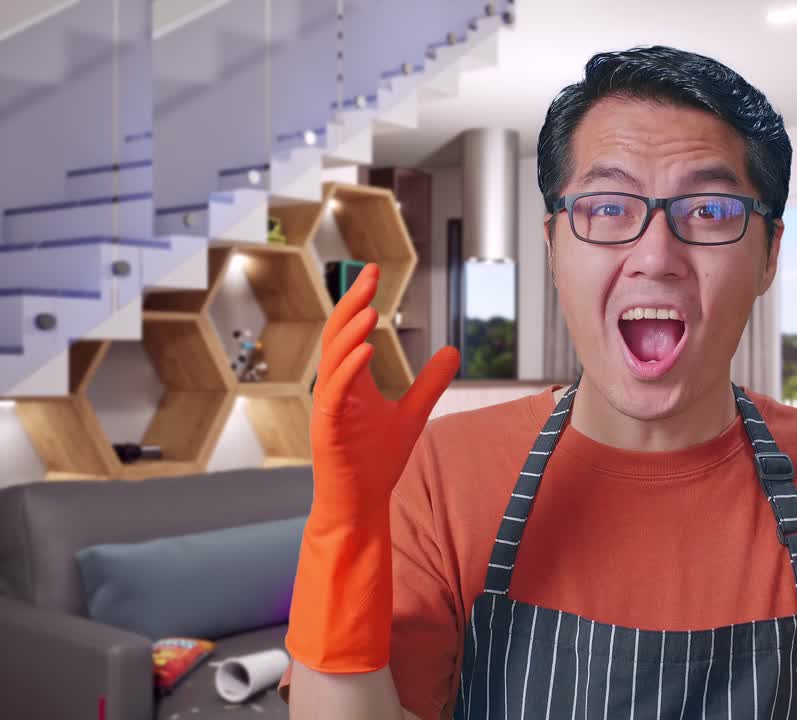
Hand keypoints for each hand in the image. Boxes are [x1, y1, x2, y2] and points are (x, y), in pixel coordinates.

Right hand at [310, 263, 459, 518]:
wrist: (361, 502)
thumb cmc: (377, 460)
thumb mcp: (413, 413)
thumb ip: (430, 382)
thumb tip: (453, 351)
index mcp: (350, 380)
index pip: (350, 331)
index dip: (358, 300)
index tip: (372, 271)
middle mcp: (335, 388)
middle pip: (337, 336)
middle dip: (351, 303)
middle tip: (369, 275)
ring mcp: (328, 408)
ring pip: (333, 361)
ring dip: (350, 333)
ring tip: (370, 308)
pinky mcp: (328, 429)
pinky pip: (335, 394)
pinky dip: (348, 370)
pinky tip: (367, 349)